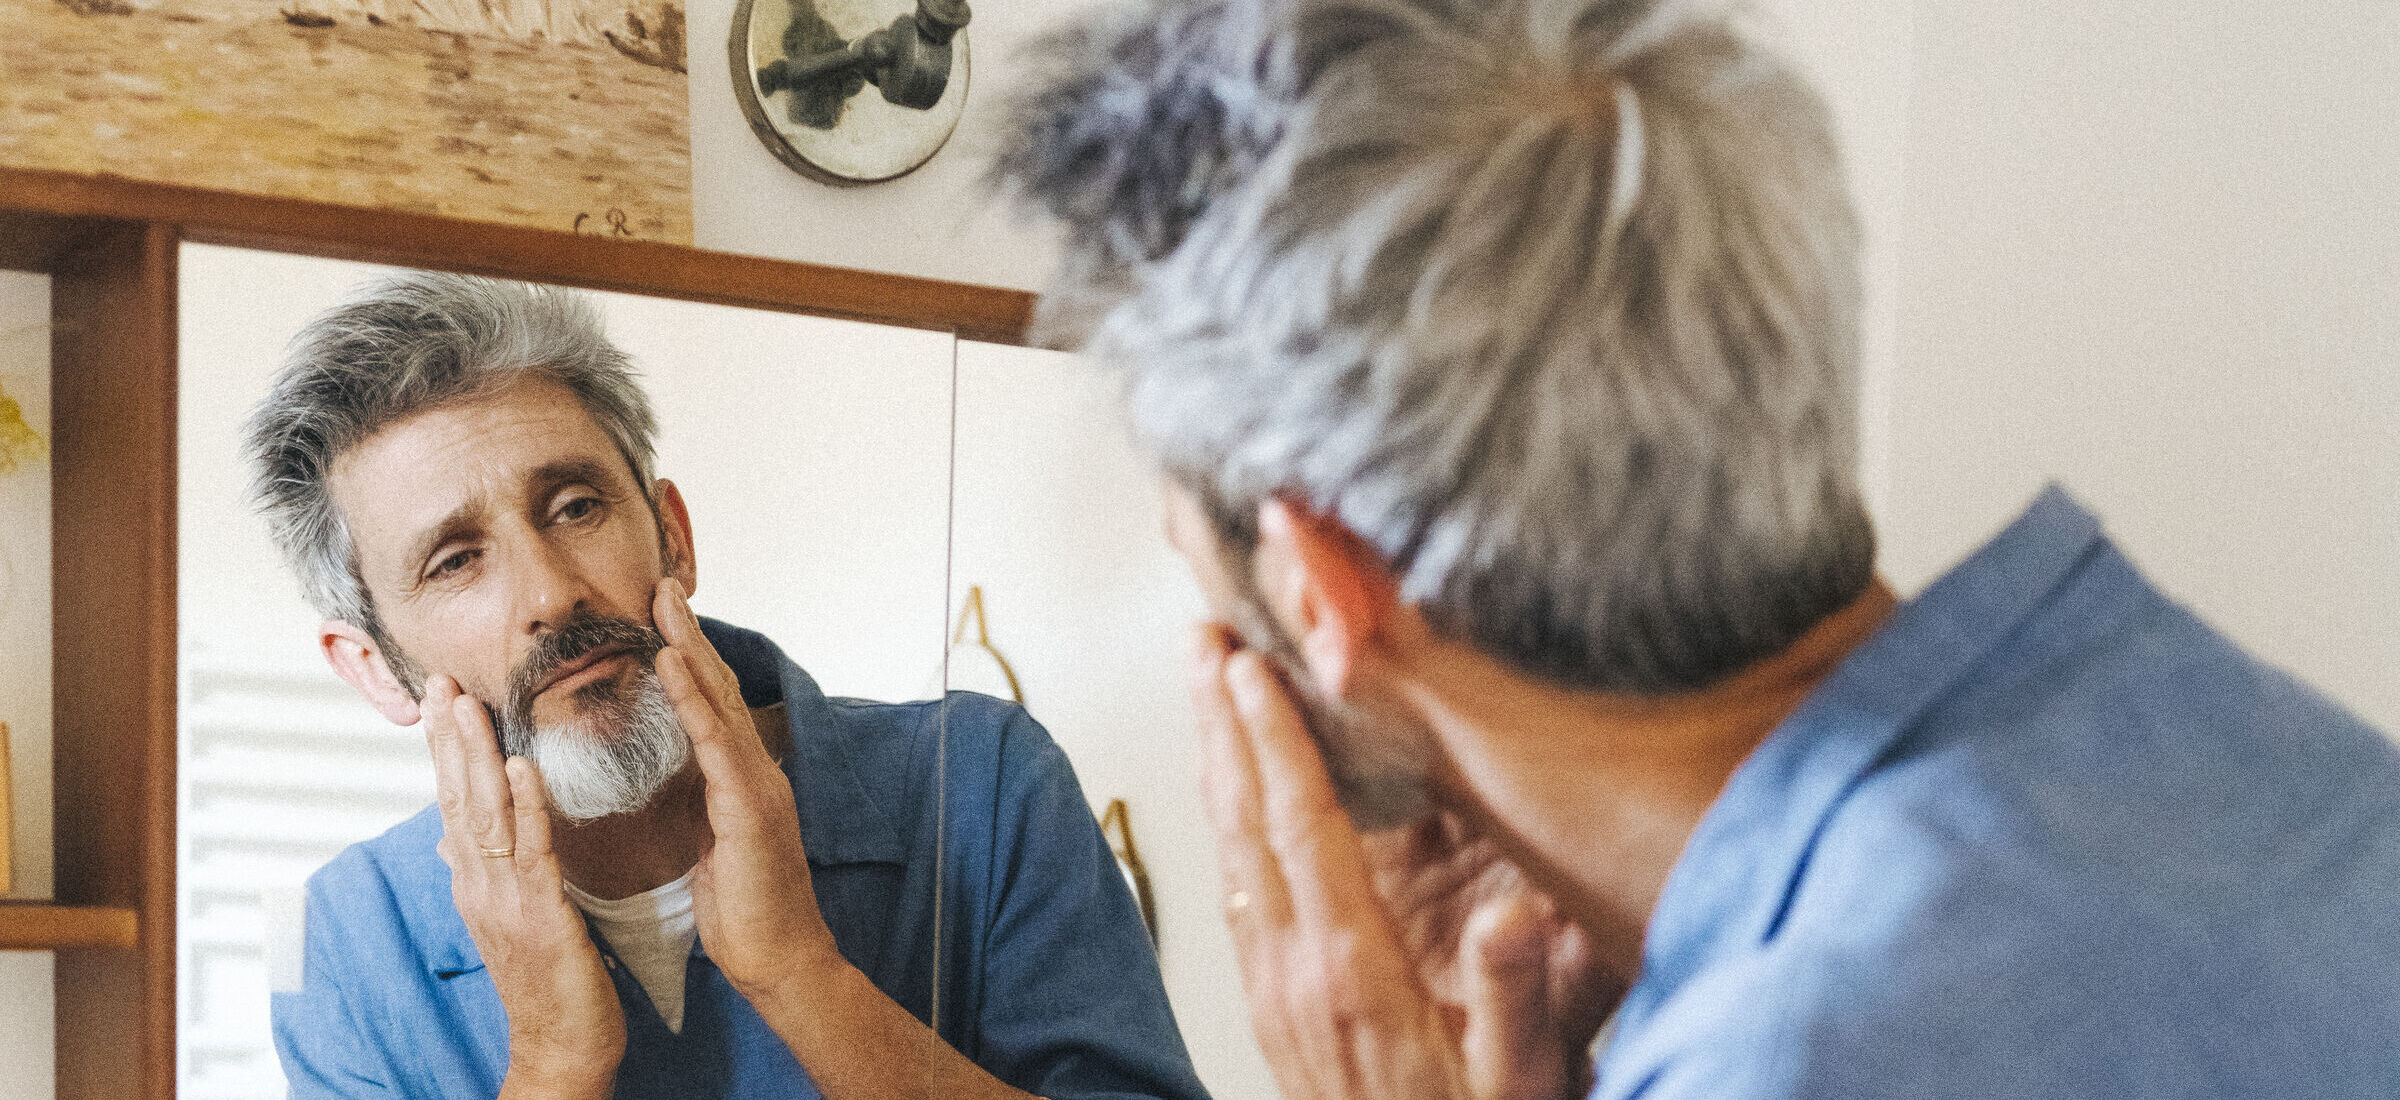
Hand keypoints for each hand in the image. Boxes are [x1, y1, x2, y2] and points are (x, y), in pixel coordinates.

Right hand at [425, 676, 622, 1095]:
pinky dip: (525, 807)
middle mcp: (479, 887)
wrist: (562, 1050)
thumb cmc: (551, 984)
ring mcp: (503, 902)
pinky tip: (523, 767)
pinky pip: (531, 852)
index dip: (447, 751)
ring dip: (477, 757)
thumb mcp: (514, 920)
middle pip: (458, 800)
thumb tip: (454, 839)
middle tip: (442, 682)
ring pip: (485, 816)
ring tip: (470, 705)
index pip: (454, 804)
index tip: (442, 699)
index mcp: (477, 884)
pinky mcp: (540, 917)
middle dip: (450, 739)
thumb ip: (489, 874)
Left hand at [652, 578, 839, 1002]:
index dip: (688, 659)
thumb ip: (699, 806)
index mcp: (742, 780)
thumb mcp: (712, 847)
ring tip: (663, 601)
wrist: (781, 959)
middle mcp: (755, 770)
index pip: (712, 707)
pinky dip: (690, 696)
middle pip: (718, 688)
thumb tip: (672, 780)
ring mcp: (757, 783)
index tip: (661, 617)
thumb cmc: (745, 913)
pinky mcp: (749, 805)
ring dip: (689, 645)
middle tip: (662, 584)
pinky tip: (669, 661)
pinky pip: (714, 740)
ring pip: (719, 700)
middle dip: (689, 633)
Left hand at [1192, 624, 1615, 1099]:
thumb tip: (1515, 912)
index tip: (1251, 666)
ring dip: (1216, 757)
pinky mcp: (1272, 1000)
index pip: (1301, 829)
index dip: (1274, 741)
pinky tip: (1233, 786)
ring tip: (1204, 681)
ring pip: (1231, 846)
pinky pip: (1239, 884)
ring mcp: (1272, 985)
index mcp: (1350, 972)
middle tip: (1201, 635)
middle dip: (1222, 720)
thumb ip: (1517, 997)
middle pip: (1243, 820)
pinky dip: (1229, 814)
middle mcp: (1293, 971)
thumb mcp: (1519, 1079)